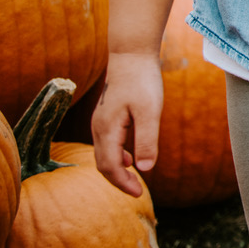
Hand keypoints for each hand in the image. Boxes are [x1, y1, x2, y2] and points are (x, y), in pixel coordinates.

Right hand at [92, 52, 163, 196]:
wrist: (131, 54)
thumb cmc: (142, 81)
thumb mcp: (149, 111)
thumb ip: (146, 140)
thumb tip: (145, 169)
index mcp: (107, 130)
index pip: (109, 167)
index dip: (123, 183)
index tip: (139, 193)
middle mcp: (99, 128)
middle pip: (103, 164)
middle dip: (119, 180)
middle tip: (137, 192)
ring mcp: (100, 121)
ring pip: (104, 154)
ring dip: (117, 169)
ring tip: (134, 179)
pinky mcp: (107, 115)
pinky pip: (107, 143)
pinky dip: (116, 155)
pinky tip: (130, 157)